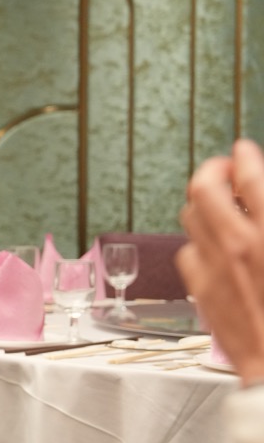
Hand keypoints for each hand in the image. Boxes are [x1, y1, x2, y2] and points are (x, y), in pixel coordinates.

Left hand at [179, 139, 263, 384]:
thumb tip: (261, 201)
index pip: (250, 174)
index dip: (244, 156)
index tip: (243, 150)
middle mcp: (239, 245)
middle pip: (204, 186)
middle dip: (212, 170)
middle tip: (223, 169)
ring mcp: (214, 269)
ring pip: (189, 215)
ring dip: (203, 202)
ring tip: (218, 202)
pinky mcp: (201, 292)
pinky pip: (186, 251)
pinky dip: (197, 240)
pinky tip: (212, 244)